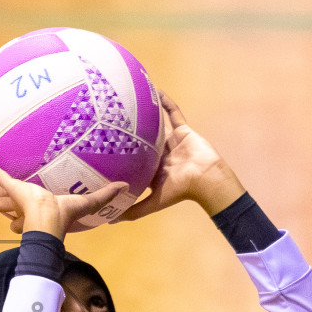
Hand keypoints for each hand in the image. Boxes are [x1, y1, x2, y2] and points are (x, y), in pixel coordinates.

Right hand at [0, 152, 127, 236]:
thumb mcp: (88, 202)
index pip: (30, 217)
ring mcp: (15, 199)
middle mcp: (25, 209)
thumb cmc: (66, 215)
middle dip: (2, 210)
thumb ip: (105, 195)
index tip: (23, 219)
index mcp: (40, 213)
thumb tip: (126, 187)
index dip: (26, 219)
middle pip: (10, 210)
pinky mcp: (11, 187)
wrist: (48, 220)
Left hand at [119, 92, 244, 219]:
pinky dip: (167, 103)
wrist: (206, 180)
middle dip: (131, 129)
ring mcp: (173, 141)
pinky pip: (174, 113)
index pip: (134, 158)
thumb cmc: (181, 191)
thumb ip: (133, 210)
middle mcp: (161, 153)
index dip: (122, 151)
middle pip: (143, 138)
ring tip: (131, 99)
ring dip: (147, 112)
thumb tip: (109, 219)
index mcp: (153, 168)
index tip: (104, 143)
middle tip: (112, 115)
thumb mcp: (153, 202)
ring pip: (157, 123)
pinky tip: (156, 91)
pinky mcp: (183, 130)